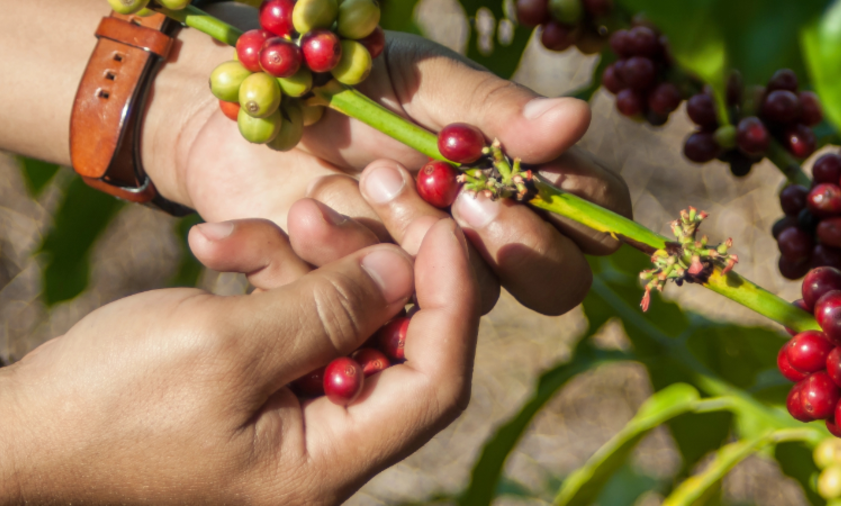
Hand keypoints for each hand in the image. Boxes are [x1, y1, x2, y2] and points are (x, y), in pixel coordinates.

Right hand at [0, 207, 478, 504]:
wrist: (24, 430)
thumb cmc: (110, 403)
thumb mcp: (225, 348)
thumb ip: (329, 309)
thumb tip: (407, 272)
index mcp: (327, 464)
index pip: (435, 380)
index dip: (448, 297)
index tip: (437, 223)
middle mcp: (323, 444)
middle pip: (391, 337)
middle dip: (359, 262)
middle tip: (320, 204)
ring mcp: (291, 410)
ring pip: (337, 314)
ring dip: (292, 260)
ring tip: (224, 237)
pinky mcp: (261, 379)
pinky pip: (290, 315)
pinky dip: (260, 275)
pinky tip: (210, 247)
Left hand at [146, 3, 630, 315]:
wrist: (248, 111)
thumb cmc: (348, 82)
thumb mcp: (417, 81)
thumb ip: (489, 110)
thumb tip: (577, 119)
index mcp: (516, 178)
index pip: (593, 216)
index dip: (566, 219)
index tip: (484, 192)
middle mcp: (486, 237)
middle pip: (550, 282)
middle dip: (482, 247)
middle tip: (407, 188)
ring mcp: (428, 276)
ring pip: (445, 299)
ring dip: (370, 245)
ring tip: (308, 199)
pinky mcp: (362, 303)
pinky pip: (355, 311)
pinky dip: (299, 263)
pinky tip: (263, 228)